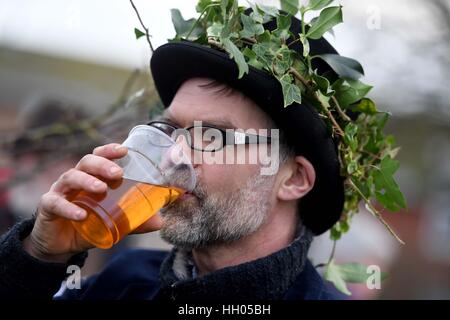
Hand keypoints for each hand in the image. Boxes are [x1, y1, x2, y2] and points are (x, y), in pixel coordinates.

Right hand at [23, 143, 162, 262]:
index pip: (99, 156)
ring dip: (87, 181)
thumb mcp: (114, 222)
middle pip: (86, 162)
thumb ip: (135, 221)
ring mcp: (60, 191)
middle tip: (117, 173)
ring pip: (70, 177)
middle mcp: (75, 179)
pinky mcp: (48, 207)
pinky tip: (81, 214)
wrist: (63, 245)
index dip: (109, 150)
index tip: (124, 150)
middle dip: (102, 164)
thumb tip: (160, 222)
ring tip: (101, 189)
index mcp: (91, 176)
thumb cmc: (90, 223)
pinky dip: (68, 208)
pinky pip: (55, 203)